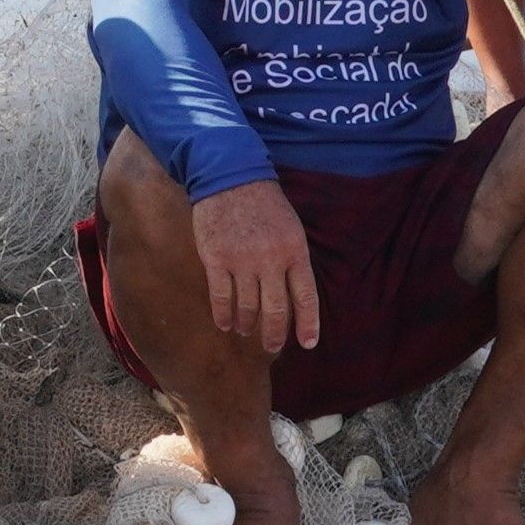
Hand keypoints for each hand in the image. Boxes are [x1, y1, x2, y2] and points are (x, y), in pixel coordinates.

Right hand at [190, 175, 319, 359]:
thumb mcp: (291, 228)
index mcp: (295, 250)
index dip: (308, 324)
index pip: (305, 297)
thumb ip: (293, 260)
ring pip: (247, 307)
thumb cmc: (265, 205)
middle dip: (274, 335)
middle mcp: (270, 259)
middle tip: (271, 347)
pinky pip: (221, 297)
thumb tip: (294, 299)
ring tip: (245, 331)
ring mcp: (242, 260)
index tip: (307, 343)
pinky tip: (225, 323)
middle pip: (275, 310)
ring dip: (247, 325)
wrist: (230, 176)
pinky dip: (223, 315)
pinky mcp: (216, 259)